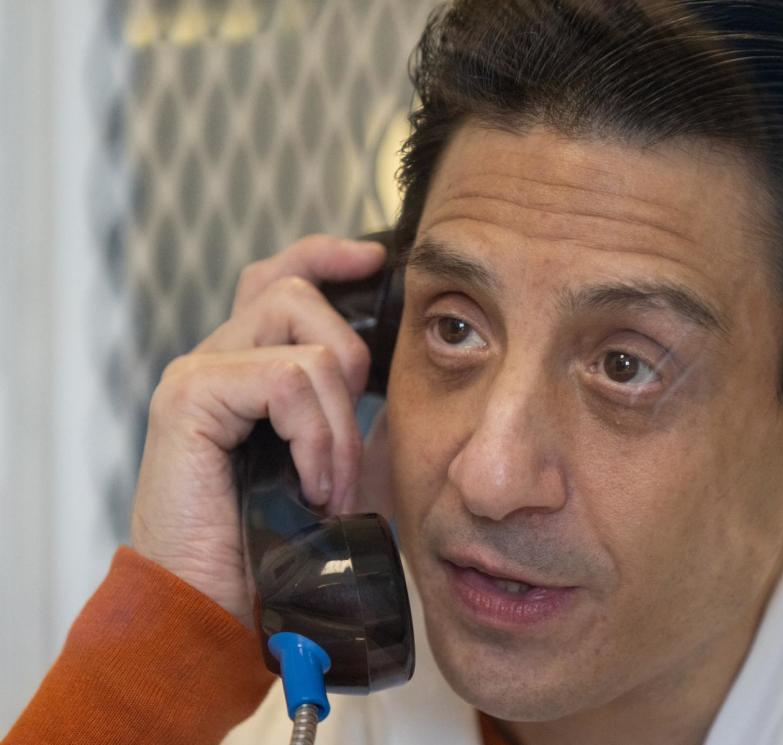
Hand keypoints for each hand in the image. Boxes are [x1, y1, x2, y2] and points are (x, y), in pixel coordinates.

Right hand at [130, 235, 388, 626]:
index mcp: (245, 368)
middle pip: (297, 292)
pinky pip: (287, 379)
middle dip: (350, 361)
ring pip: (305, 342)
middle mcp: (215, 360)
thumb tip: (401, 369)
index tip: (376, 262)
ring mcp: (197, 375)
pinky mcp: (189, 399)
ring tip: (327, 484)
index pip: (279, 278)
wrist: (216, 610)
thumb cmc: (276, 546)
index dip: (326, 256)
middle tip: (344, 448)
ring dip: (339, 422)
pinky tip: (307, 486)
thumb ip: (353, 413)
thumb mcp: (332, 466)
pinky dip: (315, 435)